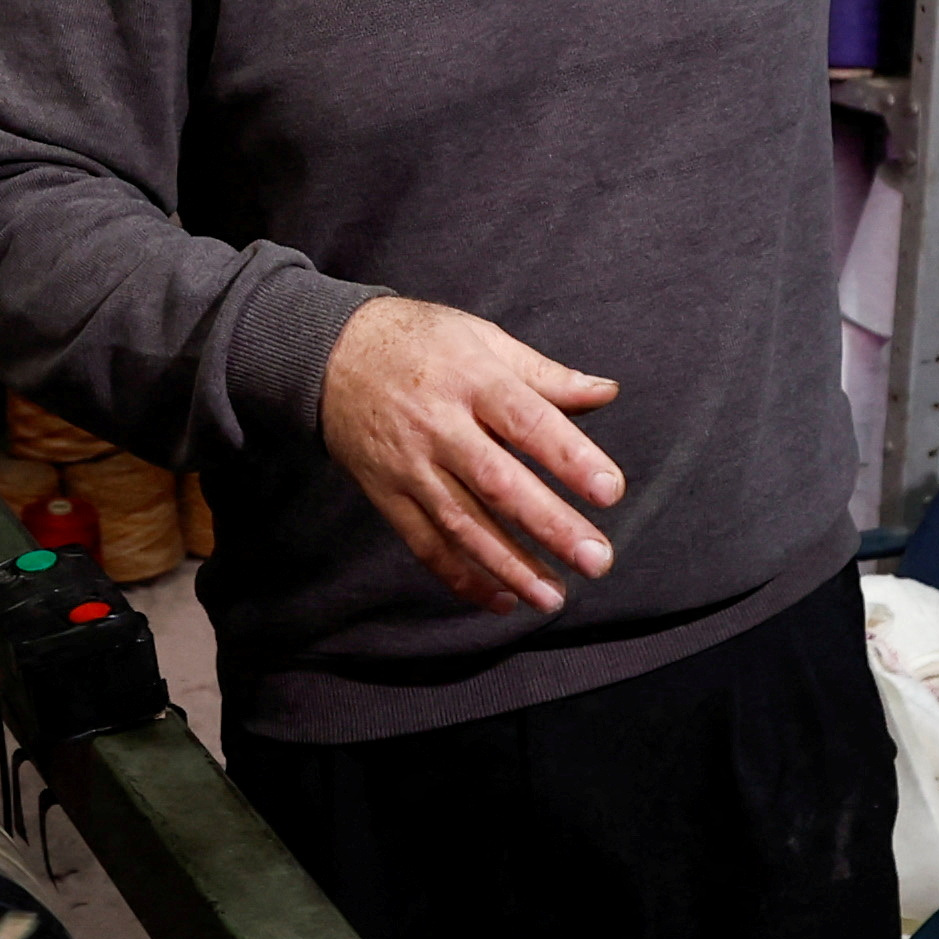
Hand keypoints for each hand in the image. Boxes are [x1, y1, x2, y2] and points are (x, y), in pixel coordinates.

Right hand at [317, 296, 625, 612]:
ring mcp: (410, 466)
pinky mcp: (387, 496)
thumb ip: (544, 374)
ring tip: (554, 597)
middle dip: (549, 525)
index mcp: (472, 379)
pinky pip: (425, 545)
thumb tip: (607, 392)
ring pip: (463, 525)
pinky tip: (501, 600)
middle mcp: (440, 426)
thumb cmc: (419, 342)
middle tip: (596, 560)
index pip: (527, 421)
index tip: (610, 491)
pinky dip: (461, 578)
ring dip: (510, 566)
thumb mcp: (482, 337)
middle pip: (498, 483)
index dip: (570, 457)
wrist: (329, 355)